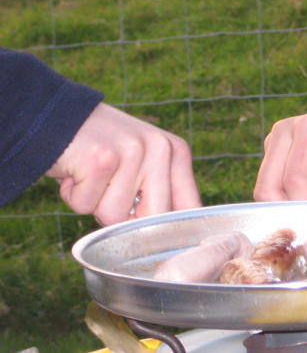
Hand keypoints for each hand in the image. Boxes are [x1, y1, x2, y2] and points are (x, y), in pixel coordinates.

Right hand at [45, 103, 200, 225]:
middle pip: (153, 221)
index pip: (190, 209)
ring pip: (114, 217)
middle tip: (109, 193)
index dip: (172, 234)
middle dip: (125, 221)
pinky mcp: (102, 160)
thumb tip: (172, 239)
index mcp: (177, 153)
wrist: (57, 117)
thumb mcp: (144, 163)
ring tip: (91, 175)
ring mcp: (133, 153)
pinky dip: (72, 196)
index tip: (161, 248)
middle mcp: (161, 150)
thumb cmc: (102, 150)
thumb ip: (160, 193)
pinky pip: (85, 206)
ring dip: (94, 204)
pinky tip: (76, 171)